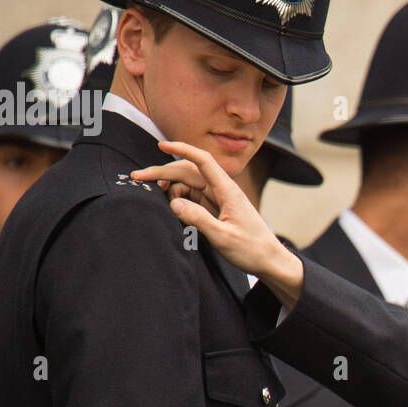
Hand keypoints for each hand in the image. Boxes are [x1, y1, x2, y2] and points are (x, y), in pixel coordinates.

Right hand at [131, 141, 304, 306]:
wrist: (270, 261)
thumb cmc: (252, 250)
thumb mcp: (223, 238)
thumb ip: (198, 220)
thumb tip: (174, 203)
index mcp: (228, 191)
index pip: (203, 161)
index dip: (182, 149)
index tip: (161, 145)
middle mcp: (223, 191)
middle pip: (189, 172)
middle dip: (164, 172)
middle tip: (138, 177)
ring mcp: (219, 199)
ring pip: (189, 184)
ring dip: (171, 187)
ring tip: (155, 196)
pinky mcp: (216, 209)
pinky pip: (194, 197)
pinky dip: (179, 199)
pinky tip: (171, 207)